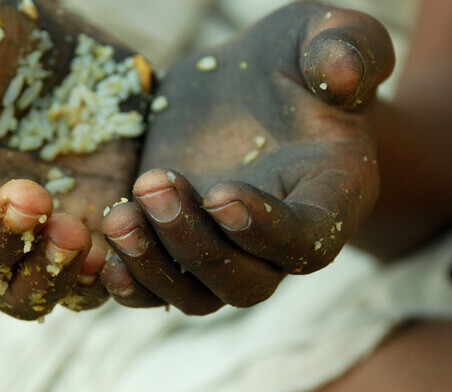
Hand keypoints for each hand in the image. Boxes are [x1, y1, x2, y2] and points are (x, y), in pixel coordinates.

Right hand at [0, 0, 151, 319]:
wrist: (95, 63)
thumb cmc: (17, 42)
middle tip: (32, 195)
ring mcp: (28, 245)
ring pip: (18, 296)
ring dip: (41, 276)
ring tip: (75, 232)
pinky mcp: (81, 249)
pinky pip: (80, 291)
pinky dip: (91, 282)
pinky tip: (110, 251)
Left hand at [100, 2, 394, 313]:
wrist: (244, 86)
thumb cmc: (295, 60)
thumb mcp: (325, 35)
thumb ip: (348, 48)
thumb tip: (346, 78)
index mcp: (331, 196)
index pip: (310, 240)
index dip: (268, 231)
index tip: (223, 194)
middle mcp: (281, 241)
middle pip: (247, 282)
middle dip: (197, 245)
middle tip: (157, 184)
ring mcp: (228, 252)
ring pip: (198, 296)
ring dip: (155, 267)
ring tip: (120, 216)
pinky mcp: (178, 248)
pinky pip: (156, 292)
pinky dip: (130, 286)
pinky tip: (103, 256)